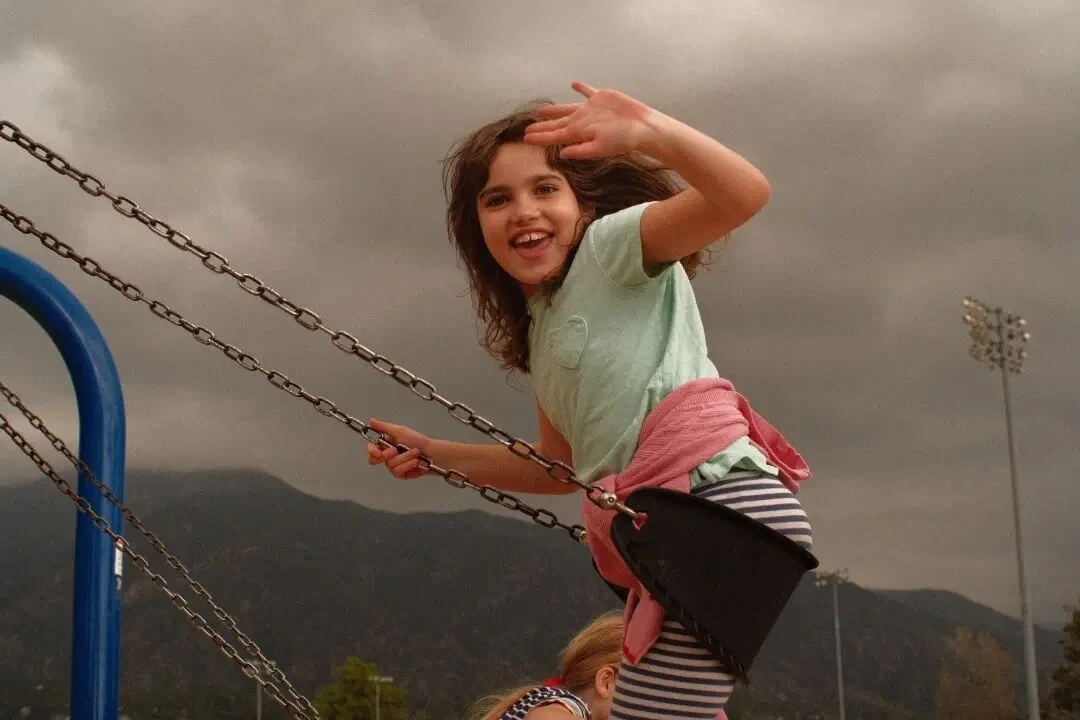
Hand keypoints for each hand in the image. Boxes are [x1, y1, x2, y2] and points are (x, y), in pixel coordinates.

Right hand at [365, 418, 431, 479]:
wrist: (432, 453)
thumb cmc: (418, 440)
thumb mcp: (400, 430)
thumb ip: (383, 427)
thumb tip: (371, 421)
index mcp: (386, 444)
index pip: (371, 450)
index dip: (372, 451)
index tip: (379, 452)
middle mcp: (388, 456)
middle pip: (375, 460)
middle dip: (388, 455)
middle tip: (397, 450)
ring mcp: (394, 466)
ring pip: (390, 466)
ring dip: (405, 458)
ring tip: (415, 454)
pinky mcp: (401, 474)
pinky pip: (398, 473)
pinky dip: (409, 466)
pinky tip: (416, 462)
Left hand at [523, 81, 655, 159]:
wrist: (643, 127)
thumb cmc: (624, 139)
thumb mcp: (601, 147)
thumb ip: (581, 150)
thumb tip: (562, 155)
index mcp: (579, 132)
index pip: (554, 136)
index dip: (540, 137)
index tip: (526, 138)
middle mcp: (582, 121)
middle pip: (557, 124)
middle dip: (543, 127)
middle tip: (528, 128)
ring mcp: (591, 109)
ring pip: (567, 108)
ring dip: (554, 109)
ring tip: (541, 110)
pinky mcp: (602, 99)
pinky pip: (588, 92)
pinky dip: (581, 88)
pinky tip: (574, 84)